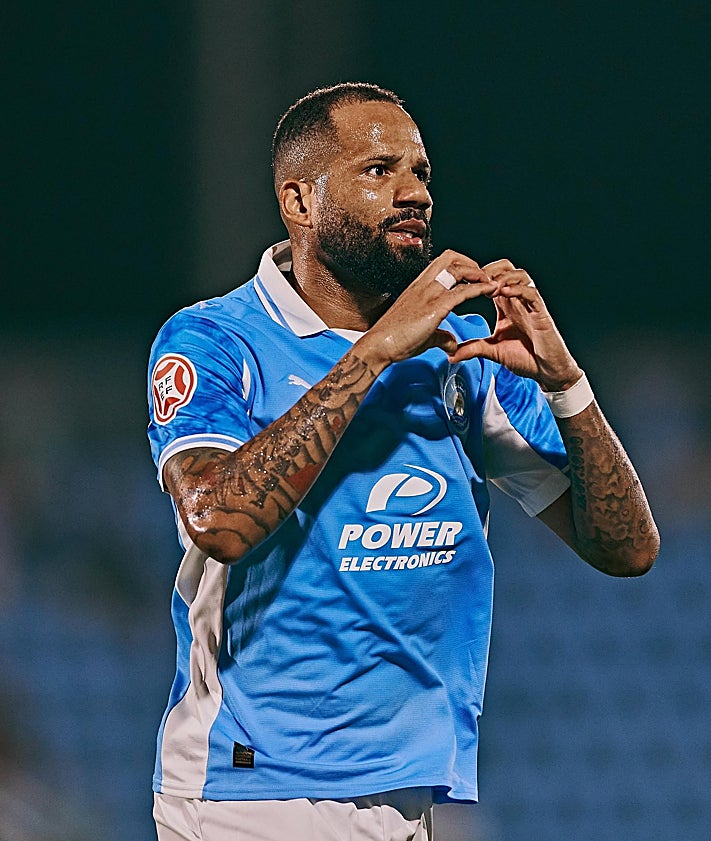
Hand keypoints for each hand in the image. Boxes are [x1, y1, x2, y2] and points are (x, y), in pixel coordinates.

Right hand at [355, 250, 499, 369]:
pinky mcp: (435, 307)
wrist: (379, 346)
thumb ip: (441, 336)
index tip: (474, 277)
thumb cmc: (395, 340)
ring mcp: (429, 293)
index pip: (442, 263)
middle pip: (451, 257)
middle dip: (471, 263)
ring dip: (479, 273)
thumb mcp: (424, 336)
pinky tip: (490, 290)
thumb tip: (452, 344)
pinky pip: (462, 291)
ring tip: (491, 283)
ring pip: (458, 269)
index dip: (462, 265)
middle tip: (484, 277)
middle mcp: (424, 285)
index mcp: (419, 287)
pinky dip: (480, 288)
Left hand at [447, 259, 581, 390]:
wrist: (547, 372)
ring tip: (489, 285)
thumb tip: (450, 355)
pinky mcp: (541, 313)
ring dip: (504, 276)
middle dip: (491, 270)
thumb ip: (473, 349)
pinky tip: (504, 293)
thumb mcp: (493, 352)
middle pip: (507, 270)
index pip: (492, 280)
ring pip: (520, 275)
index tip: (463, 281)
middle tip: (476, 279)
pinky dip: (518, 289)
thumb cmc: (526, 358)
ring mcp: (530, 306)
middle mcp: (518, 302)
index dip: (478, 277)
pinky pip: (532, 293)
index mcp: (506, 306)